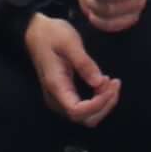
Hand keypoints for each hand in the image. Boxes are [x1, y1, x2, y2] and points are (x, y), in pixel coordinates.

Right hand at [23, 13, 120, 127]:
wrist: (36, 32)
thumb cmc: (51, 35)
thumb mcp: (69, 42)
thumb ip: (84, 63)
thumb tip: (99, 82)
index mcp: (56, 86)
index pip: (77, 111)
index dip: (97, 104)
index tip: (109, 85)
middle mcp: (56, 98)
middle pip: (84, 118)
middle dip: (104, 105)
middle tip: (115, 83)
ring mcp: (59, 99)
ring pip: (86, 116)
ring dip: (103, 104)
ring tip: (112, 83)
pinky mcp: (65, 95)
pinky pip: (84, 108)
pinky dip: (98, 100)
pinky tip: (104, 84)